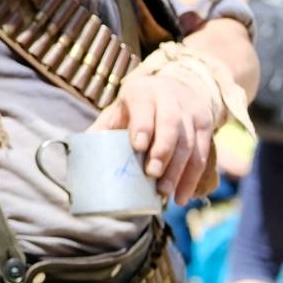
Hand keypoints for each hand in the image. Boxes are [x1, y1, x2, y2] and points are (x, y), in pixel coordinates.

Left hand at [90, 70, 214, 204]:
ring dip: (179, 170)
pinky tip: (182, 195)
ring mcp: (191, 111)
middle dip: (163, 152)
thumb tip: (75, 156)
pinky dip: (193, 176)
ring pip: (189, 142)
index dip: (143, 126)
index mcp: (142, 92)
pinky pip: (203, 153)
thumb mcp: (118, 110)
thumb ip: (101, 130)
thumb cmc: (136, 107)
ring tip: (166, 193)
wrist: (173, 87)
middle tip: (153, 175)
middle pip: (171, 126)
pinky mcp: (206, 124)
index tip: (138, 147)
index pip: (144, 108)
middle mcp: (170, 98)